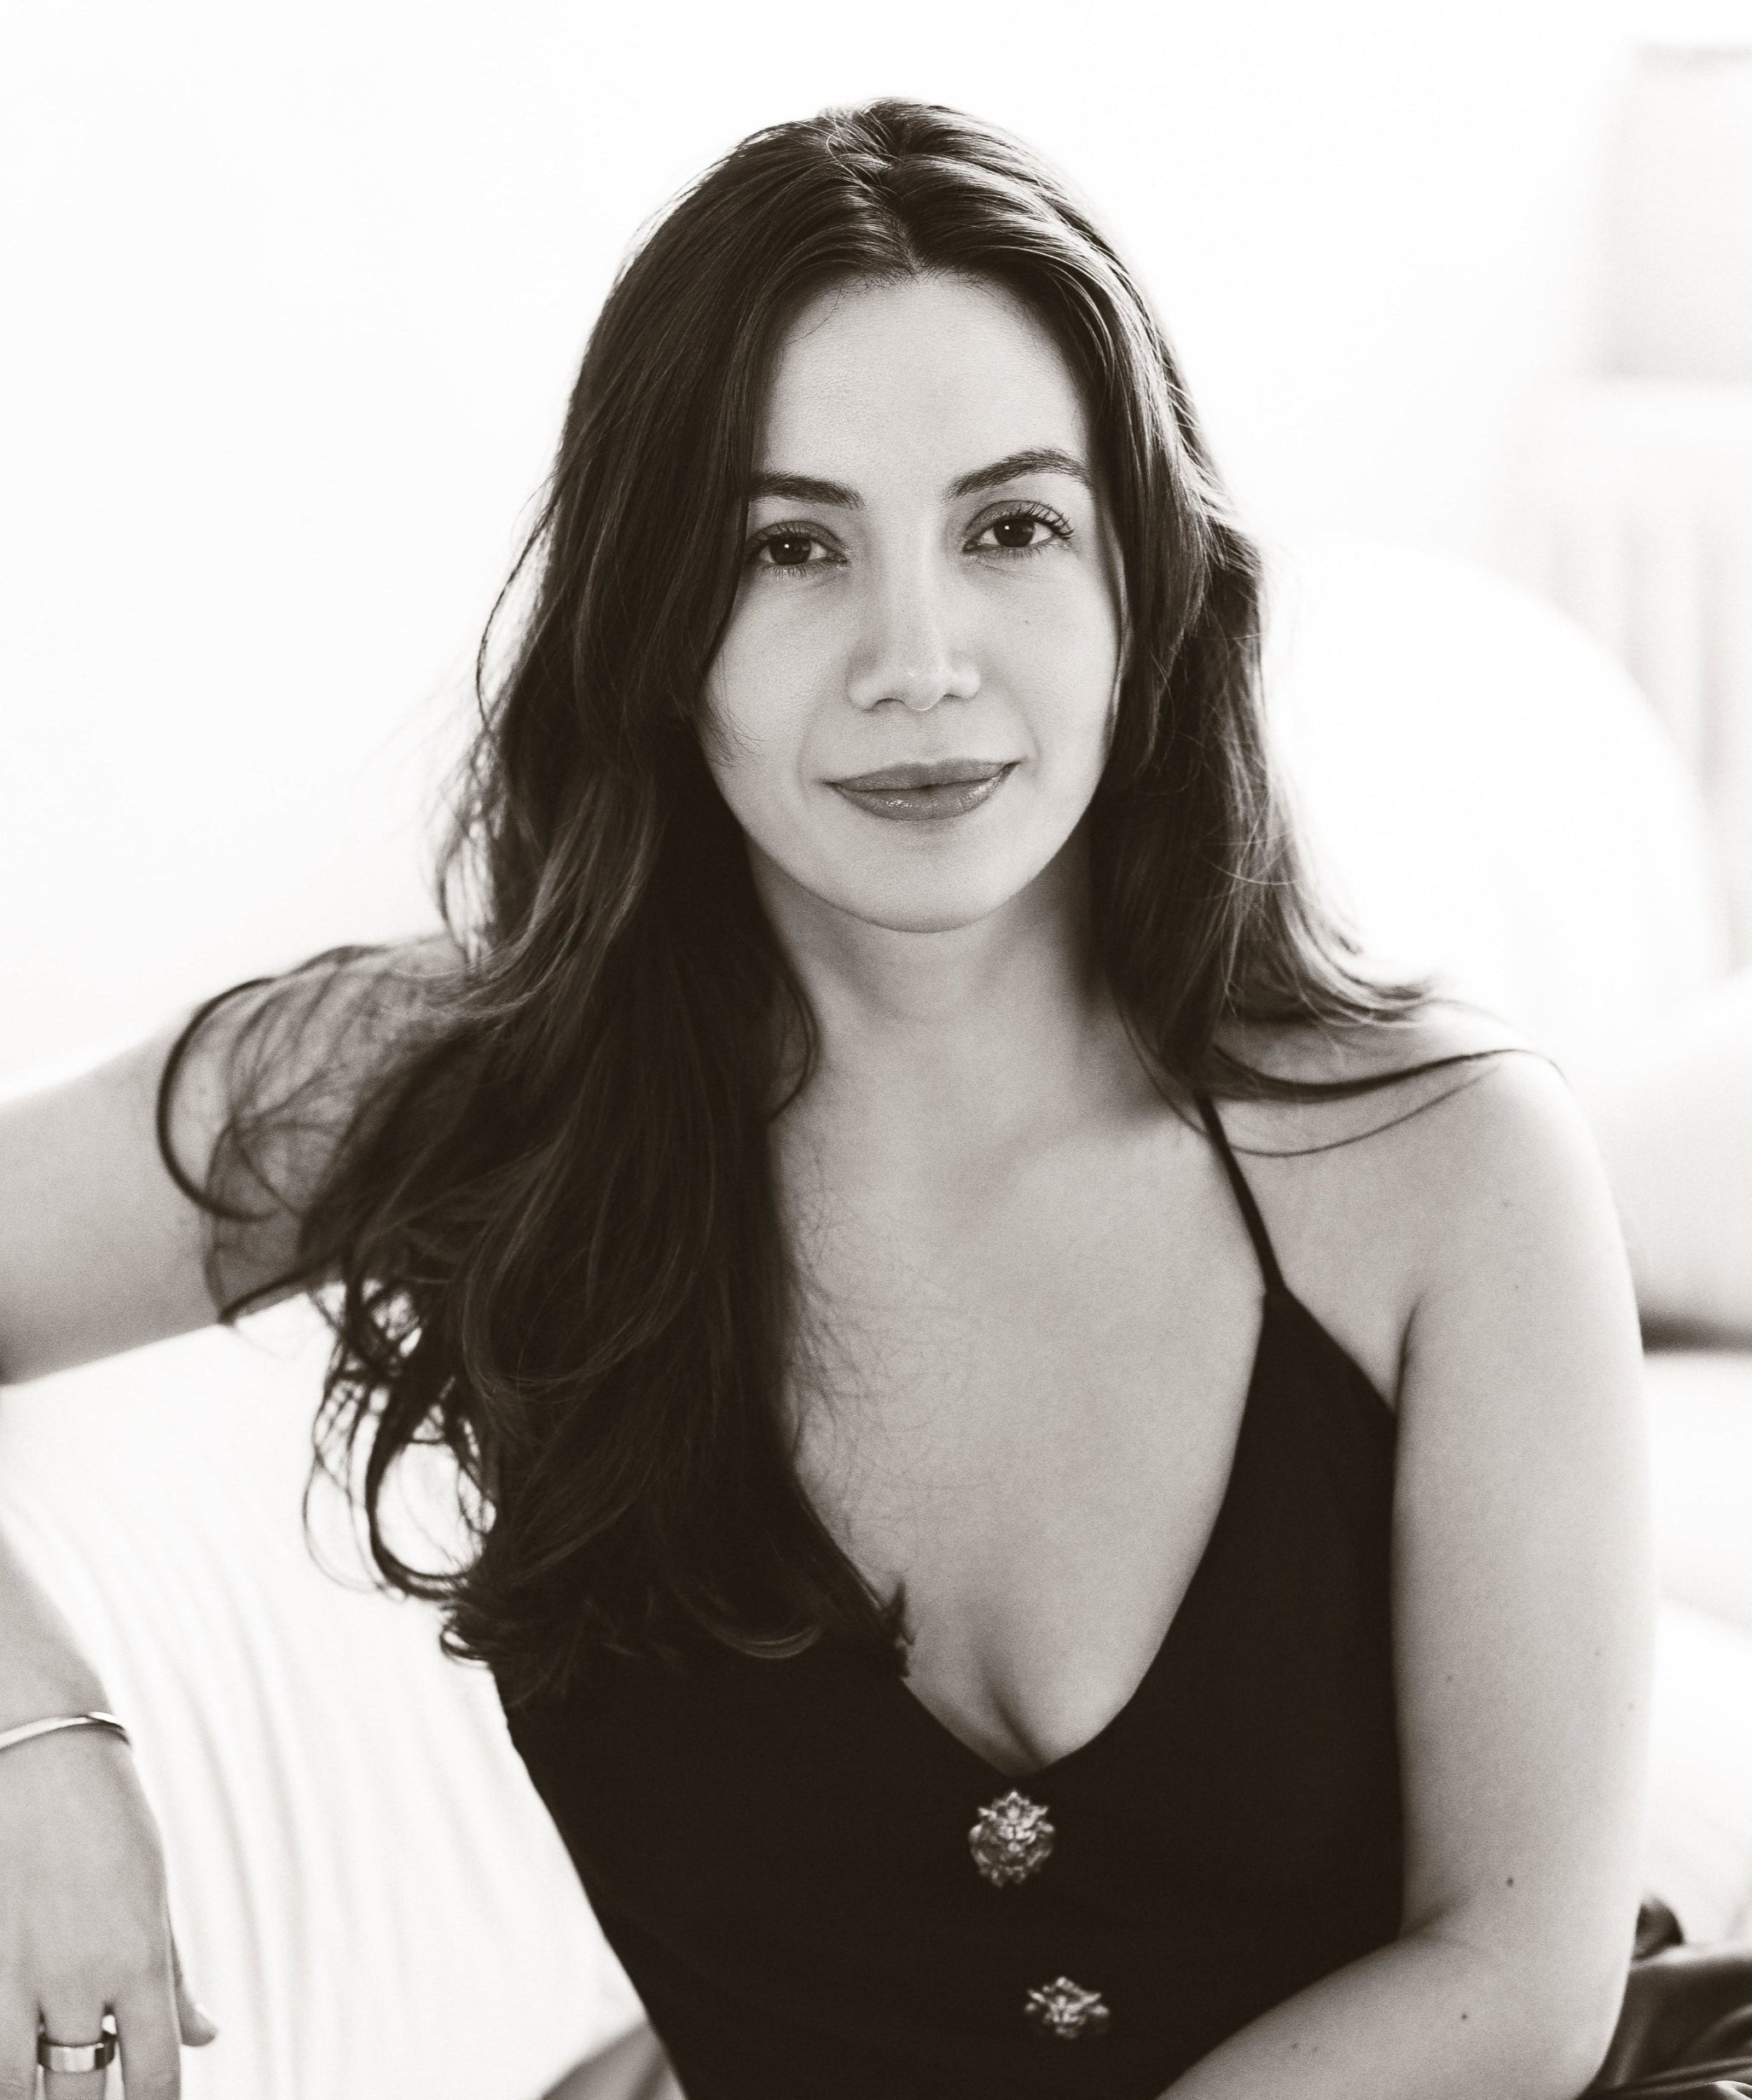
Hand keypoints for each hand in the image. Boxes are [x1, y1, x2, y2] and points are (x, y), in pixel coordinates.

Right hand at [0, 1726, 215, 2098]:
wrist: (40, 1753)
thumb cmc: (106, 1818)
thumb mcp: (153, 1892)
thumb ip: (172, 1974)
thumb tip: (205, 2035)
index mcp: (138, 1957)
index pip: (153, 2076)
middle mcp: (78, 1975)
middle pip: (76, 2095)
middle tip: (89, 2095)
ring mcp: (15, 1970)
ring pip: (11, 2084)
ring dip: (26, 2091)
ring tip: (43, 2082)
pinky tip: (12, 2053)